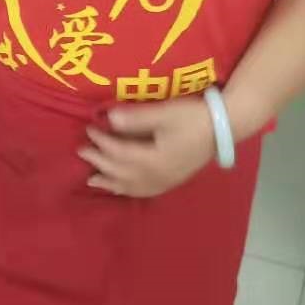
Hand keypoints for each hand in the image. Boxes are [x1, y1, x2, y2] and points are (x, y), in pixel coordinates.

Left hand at [79, 98, 217, 197]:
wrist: (222, 128)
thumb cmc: (192, 117)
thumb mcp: (164, 113)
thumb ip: (136, 118)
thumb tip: (108, 118)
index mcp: (152, 160)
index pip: (119, 152)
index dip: (102, 141)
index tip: (89, 129)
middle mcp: (156, 176)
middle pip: (121, 171)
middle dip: (100, 161)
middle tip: (81, 151)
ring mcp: (165, 181)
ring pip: (130, 186)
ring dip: (110, 181)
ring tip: (92, 180)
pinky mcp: (172, 180)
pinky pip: (143, 191)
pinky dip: (128, 190)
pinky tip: (121, 188)